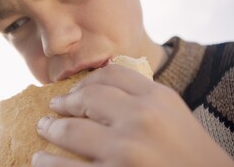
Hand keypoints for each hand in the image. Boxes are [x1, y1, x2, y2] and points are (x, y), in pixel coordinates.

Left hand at [32, 64, 233, 166]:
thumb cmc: (193, 154)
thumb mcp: (174, 114)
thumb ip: (141, 97)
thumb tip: (100, 90)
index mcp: (156, 98)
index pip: (110, 75)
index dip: (85, 80)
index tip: (74, 90)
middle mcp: (140, 119)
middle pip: (86, 98)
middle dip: (63, 103)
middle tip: (52, 108)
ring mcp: (125, 151)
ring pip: (70, 133)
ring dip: (50, 131)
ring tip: (42, 130)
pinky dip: (48, 165)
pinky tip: (40, 162)